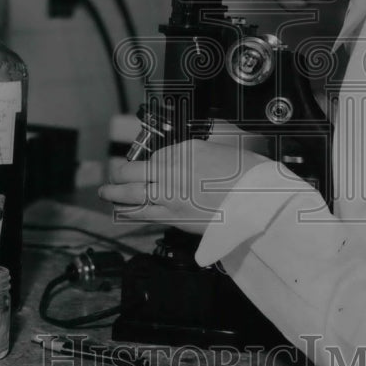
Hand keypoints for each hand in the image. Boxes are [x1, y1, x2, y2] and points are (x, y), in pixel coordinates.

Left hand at [98, 137, 268, 225]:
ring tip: (106, 192)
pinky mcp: (174, 217)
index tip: (147, 165)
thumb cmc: (249, 175)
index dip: (150, 161)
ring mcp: (170, 195)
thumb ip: (205, 147)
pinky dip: (128, 211)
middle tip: (114, 175)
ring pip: (132, 194)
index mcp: (186, 149)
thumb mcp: (227, 147)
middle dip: (120, 173)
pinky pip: (142, 214)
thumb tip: (198, 150)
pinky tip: (120, 211)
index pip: (158, 154)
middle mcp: (172, 170)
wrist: (258, 201)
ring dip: (115, 193)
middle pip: (134, 171)